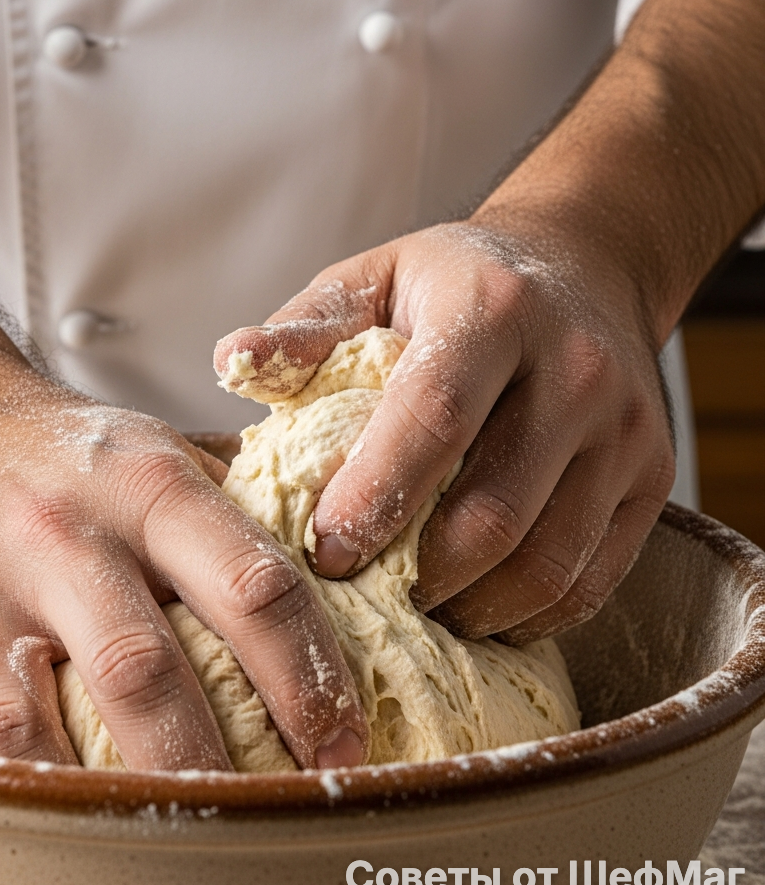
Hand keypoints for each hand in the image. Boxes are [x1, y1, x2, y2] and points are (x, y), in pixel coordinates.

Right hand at [0, 29, 364, 771]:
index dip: (310, 678)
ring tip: (158, 839)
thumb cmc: (70, 451)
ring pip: (26, 725)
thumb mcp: (162, 450)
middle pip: (142, 673)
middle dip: (212, 764)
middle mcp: (58, 532)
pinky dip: (0, 793)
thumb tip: (353, 572)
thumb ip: (243, 510)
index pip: (251, 586)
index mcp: (145, 485)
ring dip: (96, 798)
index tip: (342, 741)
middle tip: (267, 815)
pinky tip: (52, 819)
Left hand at [217, 0, 764, 643]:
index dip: (375, 496)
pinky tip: (477, 607)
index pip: (434, 417)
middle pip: (493, 513)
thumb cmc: (454, 286)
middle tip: (361, 597)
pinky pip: (591, 577)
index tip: (324, 552)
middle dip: (417, 578)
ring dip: (470, 608)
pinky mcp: (653, 478)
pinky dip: (528, 614)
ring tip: (416, 610)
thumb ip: (306, 330)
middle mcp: (575, 369)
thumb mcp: (374, 282)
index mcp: (493, 311)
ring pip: (548, 562)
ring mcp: (626, 430)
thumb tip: (231, 364)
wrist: (580, 270)